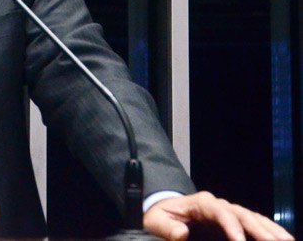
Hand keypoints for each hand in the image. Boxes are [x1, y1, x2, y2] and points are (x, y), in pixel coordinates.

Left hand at [144, 191, 293, 240]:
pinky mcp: (234, 223)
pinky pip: (254, 225)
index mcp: (201, 202)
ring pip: (253, 218)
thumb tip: (181, 234)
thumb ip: (167, 228)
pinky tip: (283, 237)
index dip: (231, 226)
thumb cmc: (159, 216)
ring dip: (270, 230)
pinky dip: (269, 230)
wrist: (164, 212)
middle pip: (242, 214)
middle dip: (259, 229)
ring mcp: (229, 213)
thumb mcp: (156, 221)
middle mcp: (218, 205)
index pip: (220, 211)